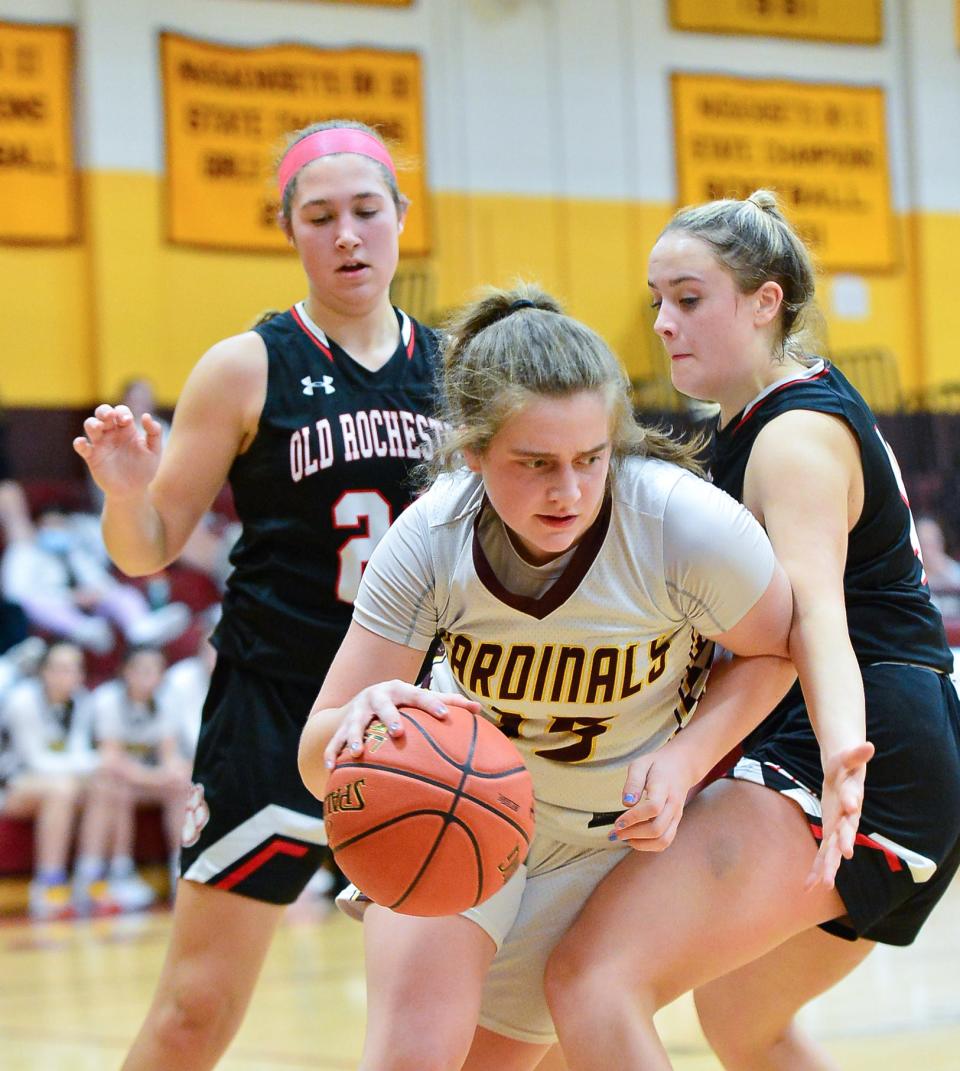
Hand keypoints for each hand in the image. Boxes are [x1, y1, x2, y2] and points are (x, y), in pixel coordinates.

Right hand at [73, 404, 163, 498]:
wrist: (134, 490)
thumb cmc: (145, 469)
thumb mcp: (154, 451)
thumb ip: (154, 433)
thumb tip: (145, 415)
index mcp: (127, 429)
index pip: (120, 412)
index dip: (121, 412)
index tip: (127, 421)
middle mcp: (112, 434)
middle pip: (102, 413)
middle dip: (103, 411)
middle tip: (109, 417)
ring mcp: (101, 444)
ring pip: (90, 425)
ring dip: (92, 423)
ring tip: (98, 427)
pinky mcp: (92, 457)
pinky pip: (81, 447)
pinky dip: (79, 443)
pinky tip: (83, 443)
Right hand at [322, 680, 480, 769]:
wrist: (361, 700)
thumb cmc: (401, 703)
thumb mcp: (419, 698)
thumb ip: (448, 703)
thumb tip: (480, 709)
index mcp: (400, 691)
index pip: (419, 695)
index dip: (433, 704)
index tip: (446, 716)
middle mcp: (377, 698)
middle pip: (384, 706)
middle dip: (390, 717)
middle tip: (398, 732)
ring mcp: (357, 711)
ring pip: (354, 723)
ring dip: (355, 736)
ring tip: (358, 752)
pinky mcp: (341, 726)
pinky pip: (334, 741)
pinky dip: (332, 754)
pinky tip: (331, 769)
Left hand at [609, 744, 697, 851]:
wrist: (681, 767)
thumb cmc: (657, 765)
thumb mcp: (640, 764)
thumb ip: (633, 781)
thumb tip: (626, 802)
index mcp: (664, 787)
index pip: (653, 808)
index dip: (634, 818)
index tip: (617, 822)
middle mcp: (673, 805)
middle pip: (657, 828)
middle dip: (633, 834)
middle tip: (615, 832)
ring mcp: (676, 816)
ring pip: (663, 840)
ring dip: (641, 844)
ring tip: (623, 838)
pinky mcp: (674, 823)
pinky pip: (665, 841)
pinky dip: (648, 846)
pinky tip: (634, 839)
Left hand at [805, 740, 874, 889]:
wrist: (845, 776)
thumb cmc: (845, 766)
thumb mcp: (846, 757)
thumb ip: (856, 754)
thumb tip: (869, 745)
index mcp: (851, 800)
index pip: (851, 808)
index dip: (850, 815)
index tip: (849, 825)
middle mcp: (847, 819)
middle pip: (844, 834)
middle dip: (840, 848)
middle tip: (840, 862)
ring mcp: (839, 829)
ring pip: (833, 851)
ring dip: (828, 867)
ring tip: (824, 885)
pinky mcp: (830, 834)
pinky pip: (822, 854)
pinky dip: (815, 869)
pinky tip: (807, 886)